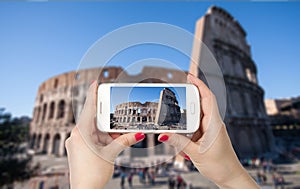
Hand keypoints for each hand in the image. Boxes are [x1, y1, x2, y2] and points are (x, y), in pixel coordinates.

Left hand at [65, 81, 144, 188]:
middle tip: (115, 112)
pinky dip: (101, 138)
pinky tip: (111, 141)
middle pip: (93, 119)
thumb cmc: (93, 174)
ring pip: (93, 130)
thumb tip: (139, 134)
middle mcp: (76, 136)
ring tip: (117, 132)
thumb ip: (125, 141)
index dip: (93, 94)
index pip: (88, 108)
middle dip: (106, 118)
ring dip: (106, 131)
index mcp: (81, 132)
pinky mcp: (79, 150)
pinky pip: (91, 138)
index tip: (95, 82)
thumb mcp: (111, 154)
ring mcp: (76, 143)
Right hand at [158, 74, 258, 188]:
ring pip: (196, 117)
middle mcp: (213, 124)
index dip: (199, 85)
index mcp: (214, 124)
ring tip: (176, 124)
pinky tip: (182, 141)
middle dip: (188, 99)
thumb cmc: (220, 165)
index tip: (189, 76)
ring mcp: (210, 130)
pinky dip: (187, 131)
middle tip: (175, 95)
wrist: (230, 177)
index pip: (207, 98)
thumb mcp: (196, 153)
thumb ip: (179, 142)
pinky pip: (195, 128)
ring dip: (186, 120)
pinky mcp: (207, 136)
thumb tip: (163, 134)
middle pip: (200, 104)